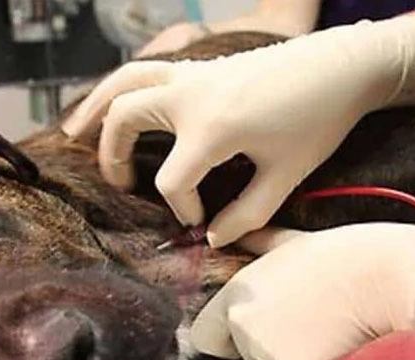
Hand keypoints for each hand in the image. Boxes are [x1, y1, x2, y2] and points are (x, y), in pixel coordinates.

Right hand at [62, 17, 414, 247]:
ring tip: (73, 133)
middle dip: (113, 155)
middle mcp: (191, 95)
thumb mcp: (285, 177)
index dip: (182, 209)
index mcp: (212, 128)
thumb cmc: (318, 123)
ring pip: (125, 81)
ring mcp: (192, 74)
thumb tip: (213, 239)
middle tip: (119, 185)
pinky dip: (122, 91)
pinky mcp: (200, 65)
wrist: (341, 66)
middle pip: (125, 118)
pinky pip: (145, 73)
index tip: (200, 223)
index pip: (174, 182)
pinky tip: (118, 110)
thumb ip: (246, 216)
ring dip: (96, 107)